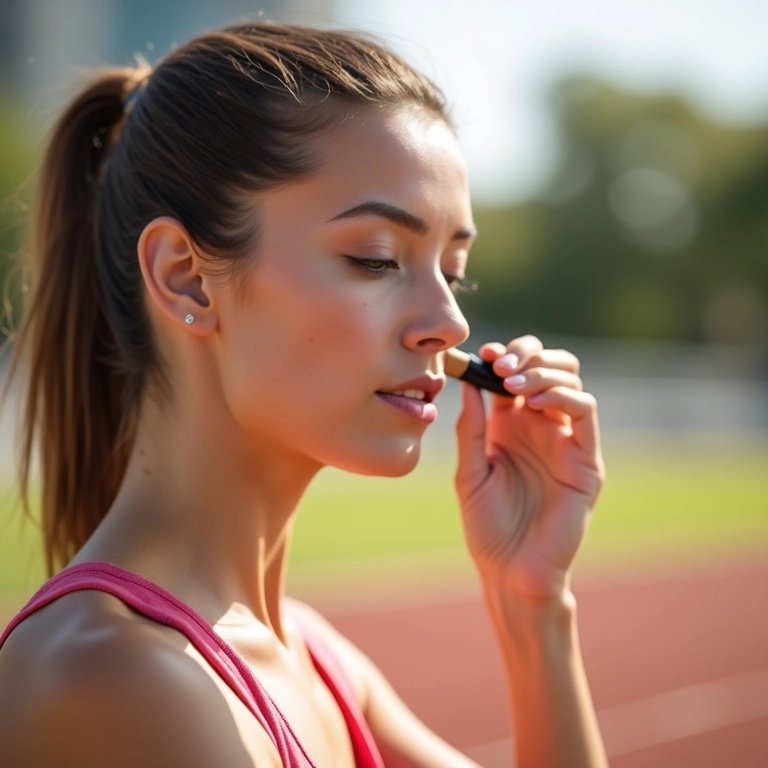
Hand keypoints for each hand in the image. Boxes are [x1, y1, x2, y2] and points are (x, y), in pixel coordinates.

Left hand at [454, 335, 604, 600]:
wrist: (510, 571)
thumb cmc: (487, 527)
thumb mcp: (470, 472)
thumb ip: (471, 429)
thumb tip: (468, 384)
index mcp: (509, 426)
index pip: (514, 374)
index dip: (503, 356)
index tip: (483, 354)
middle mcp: (539, 427)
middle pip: (546, 368)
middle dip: (526, 354)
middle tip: (501, 364)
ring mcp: (565, 441)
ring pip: (569, 381)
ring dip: (542, 371)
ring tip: (514, 384)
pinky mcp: (586, 460)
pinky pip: (584, 413)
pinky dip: (563, 396)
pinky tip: (535, 402)